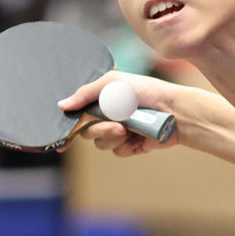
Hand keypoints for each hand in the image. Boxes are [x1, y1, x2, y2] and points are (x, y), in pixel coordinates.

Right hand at [58, 71, 183, 157]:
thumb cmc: (146, 91)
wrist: (172, 111)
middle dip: (99, 130)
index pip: (79, 114)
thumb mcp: (113, 84)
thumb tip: (62, 105)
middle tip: (116, 125)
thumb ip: (86, 94)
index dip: (69, 127)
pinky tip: (139, 137)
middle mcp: (109, 117)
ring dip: (113, 137)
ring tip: (130, 128)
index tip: (62, 141)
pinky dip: (127, 145)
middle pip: (87, 132)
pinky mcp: (132, 146)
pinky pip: (118, 152)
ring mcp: (120, 132)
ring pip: (101, 144)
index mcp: (102, 100)